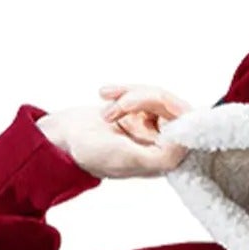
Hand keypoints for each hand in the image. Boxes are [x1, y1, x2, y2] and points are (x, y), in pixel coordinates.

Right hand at [37, 84, 193, 178]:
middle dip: (145, 98)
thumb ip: (161, 155)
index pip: (185, 128)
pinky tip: (104, 95)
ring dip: (129, 95)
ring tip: (108, 109)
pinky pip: (141, 91)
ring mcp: (148, 128)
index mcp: (163, 159)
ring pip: (156, 97)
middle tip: (122, 102)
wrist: (62, 138)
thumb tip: (186, 144)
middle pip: (172, 108)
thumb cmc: (90, 154)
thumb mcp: (128, 158)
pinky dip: (122, 90)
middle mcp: (159, 144)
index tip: (158, 101)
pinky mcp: (136, 113)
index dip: (174, 110)